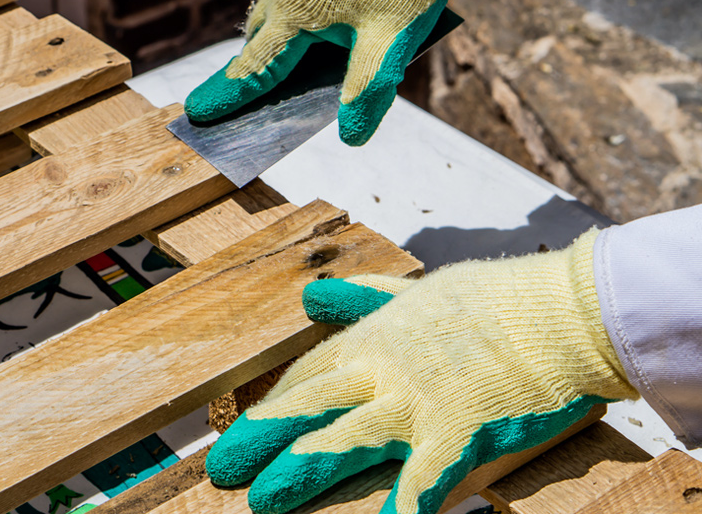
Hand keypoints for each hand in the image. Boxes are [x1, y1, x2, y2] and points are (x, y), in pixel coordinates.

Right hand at [185, 0, 510, 145]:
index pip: (256, 64)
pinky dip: (299, 10)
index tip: (198, 113)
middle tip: (265, 94)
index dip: (231, 93)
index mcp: (295, 8)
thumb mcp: (391, 43)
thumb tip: (351, 135)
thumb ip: (365, 91)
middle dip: (262, 65)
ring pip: (275, 8)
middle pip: (260, 36)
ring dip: (284, 36)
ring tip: (313, 56)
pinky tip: (333, 16)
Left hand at [206, 229, 636, 513]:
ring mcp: (417, 403)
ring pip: (343, 440)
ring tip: (261, 503)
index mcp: (374, 339)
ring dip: (300, 473)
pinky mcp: (458, 434)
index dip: (274, 405)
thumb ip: (363, 299)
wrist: (563, 312)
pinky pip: (419, 482)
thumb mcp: (418, 293)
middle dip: (261, 438)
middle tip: (220, 470)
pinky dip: (398, 510)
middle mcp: (383, 371)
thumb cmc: (496, 301)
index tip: (248, 428)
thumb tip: (313, 294)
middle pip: (308, 405)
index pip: (308, 374)